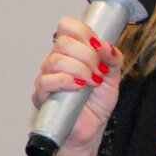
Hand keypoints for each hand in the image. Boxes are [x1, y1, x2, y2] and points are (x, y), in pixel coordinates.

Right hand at [31, 17, 125, 151]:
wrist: (91, 129)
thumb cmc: (97, 104)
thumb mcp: (114, 77)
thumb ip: (114, 59)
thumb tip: (107, 45)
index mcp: (72, 51)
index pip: (67, 26)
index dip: (83, 31)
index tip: (98, 45)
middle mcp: (57, 61)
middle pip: (63, 42)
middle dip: (87, 55)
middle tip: (100, 70)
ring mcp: (47, 77)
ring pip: (55, 60)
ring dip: (80, 69)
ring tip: (93, 81)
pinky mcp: (42, 95)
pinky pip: (45, 81)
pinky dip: (65, 81)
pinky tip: (79, 87)